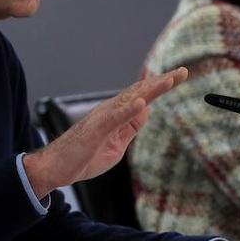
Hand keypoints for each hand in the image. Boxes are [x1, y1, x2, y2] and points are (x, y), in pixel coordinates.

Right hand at [22, 67, 187, 197]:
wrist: (55, 168)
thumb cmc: (84, 157)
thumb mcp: (117, 144)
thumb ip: (131, 127)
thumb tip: (147, 110)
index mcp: (117, 114)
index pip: (142, 95)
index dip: (160, 86)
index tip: (179, 76)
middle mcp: (111, 110)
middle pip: (140, 92)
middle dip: (162, 82)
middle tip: (183, 72)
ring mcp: (103, 118)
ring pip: (130, 99)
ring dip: (150, 90)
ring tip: (169, 81)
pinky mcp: (95, 129)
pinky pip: (114, 118)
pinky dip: (129, 109)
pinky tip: (142, 103)